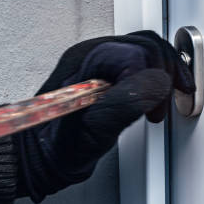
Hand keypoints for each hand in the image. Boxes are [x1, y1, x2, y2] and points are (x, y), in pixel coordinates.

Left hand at [18, 31, 194, 201]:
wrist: (39, 157)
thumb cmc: (55, 150)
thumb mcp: (90, 134)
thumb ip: (122, 105)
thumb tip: (155, 84)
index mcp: (86, 63)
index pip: (137, 55)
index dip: (154, 82)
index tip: (154, 112)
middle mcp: (92, 55)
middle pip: (147, 46)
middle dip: (163, 76)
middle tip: (161, 108)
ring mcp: (100, 61)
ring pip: (147, 49)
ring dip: (164, 73)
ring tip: (163, 102)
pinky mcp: (106, 71)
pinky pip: (140, 59)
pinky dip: (157, 74)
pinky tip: (161, 91)